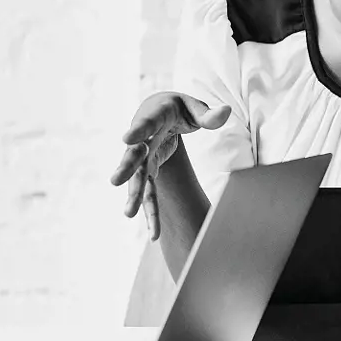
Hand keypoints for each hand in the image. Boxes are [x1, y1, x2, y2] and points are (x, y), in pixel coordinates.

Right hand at [109, 92, 230, 240]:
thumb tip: (225, 112)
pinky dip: (152, 212)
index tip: (127, 138)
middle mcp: (144, 139)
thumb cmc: (178, 109)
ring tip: (128, 213)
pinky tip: (155, 233)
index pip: (146, 123)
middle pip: (134, 154)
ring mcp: (144, 157)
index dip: (137, 130)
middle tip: (115, 181)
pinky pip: (149, 193)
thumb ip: (207, 114)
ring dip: (134, 196)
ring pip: (138, 178)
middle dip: (126, 167)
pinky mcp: (149, 171)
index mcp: (155, 115)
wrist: (159, 113)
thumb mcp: (194, 107)